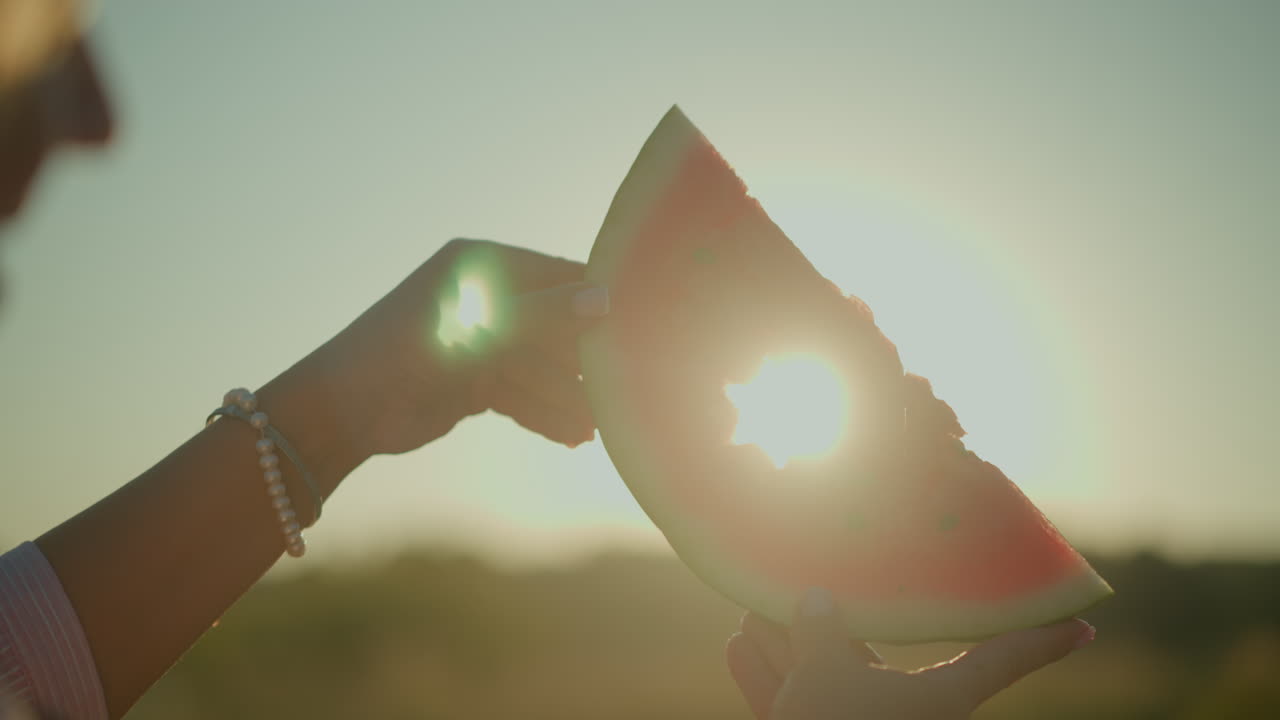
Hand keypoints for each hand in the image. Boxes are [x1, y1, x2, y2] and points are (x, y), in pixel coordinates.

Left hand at [275, 238, 606, 469]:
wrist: (341, 412)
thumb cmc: (404, 352)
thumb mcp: (479, 331)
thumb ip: (542, 316)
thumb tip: (605, 299)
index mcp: (482, 266)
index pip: (557, 276)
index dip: (597, 297)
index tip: (646, 319)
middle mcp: (484, 299)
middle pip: (553, 328)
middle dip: (585, 361)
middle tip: (629, 387)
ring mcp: (479, 342)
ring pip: (540, 368)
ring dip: (568, 397)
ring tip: (604, 427)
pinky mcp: (473, 382)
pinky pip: (521, 395)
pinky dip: (545, 414)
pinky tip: (576, 437)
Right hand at [726, 588, 1094, 718]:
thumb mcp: (827, 675)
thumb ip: (822, 631)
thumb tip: (818, 601)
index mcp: (939, 698)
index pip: (1003, 657)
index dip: (1044, 637)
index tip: (1086, 622)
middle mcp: (907, 714)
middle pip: (871, 658)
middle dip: (824, 625)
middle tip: (797, 586)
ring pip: (823, 681)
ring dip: (784, 649)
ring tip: (749, 614)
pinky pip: (795, 707)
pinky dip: (768, 682)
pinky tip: (738, 649)